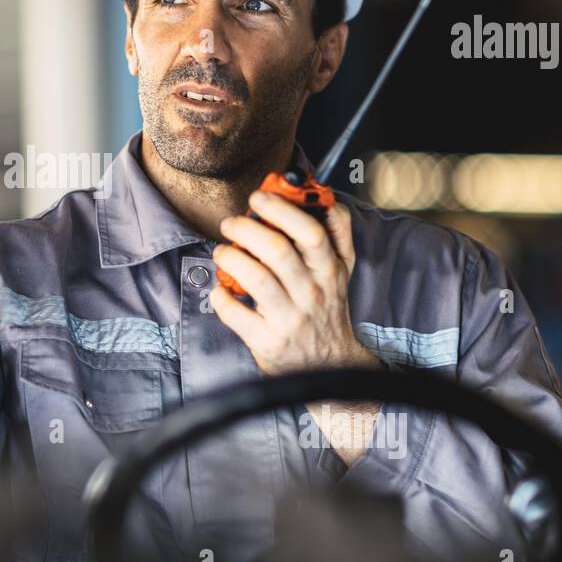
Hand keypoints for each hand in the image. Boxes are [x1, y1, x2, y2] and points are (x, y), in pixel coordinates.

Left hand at [209, 192, 380, 377]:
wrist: (330, 365)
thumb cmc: (327, 309)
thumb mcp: (342, 270)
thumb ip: (337, 232)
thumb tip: (324, 196)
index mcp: (330, 271)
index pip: (311, 232)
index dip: (282, 210)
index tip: (259, 198)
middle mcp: (312, 294)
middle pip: (278, 251)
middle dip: (247, 229)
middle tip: (230, 223)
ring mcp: (291, 320)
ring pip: (257, 278)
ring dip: (231, 258)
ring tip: (222, 252)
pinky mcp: (269, 342)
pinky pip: (237, 314)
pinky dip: (220, 297)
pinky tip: (219, 289)